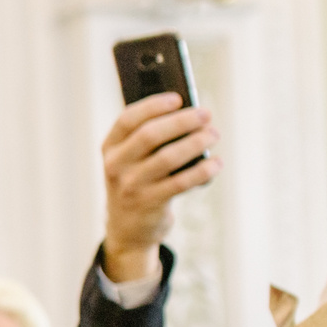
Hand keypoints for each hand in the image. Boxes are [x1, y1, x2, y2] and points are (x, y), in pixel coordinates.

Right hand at [100, 92, 217, 286]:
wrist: (128, 227)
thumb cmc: (138, 181)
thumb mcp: (132, 159)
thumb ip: (149, 138)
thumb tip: (189, 114)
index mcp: (110, 148)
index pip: (128, 119)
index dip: (153, 106)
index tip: (178, 98)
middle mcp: (115, 166)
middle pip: (150, 135)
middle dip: (182, 121)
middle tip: (206, 114)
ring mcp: (130, 186)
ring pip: (168, 158)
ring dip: (196, 143)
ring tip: (213, 134)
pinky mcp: (149, 204)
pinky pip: (181, 183)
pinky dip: (203, 171)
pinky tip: (216, 163)